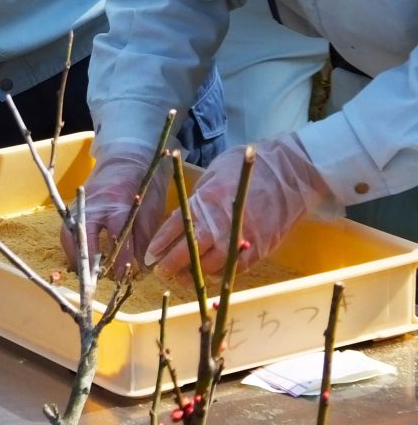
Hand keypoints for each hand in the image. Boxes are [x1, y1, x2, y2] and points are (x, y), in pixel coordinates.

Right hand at [62, 145, 167, 276]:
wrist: (128, 157)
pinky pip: (67, 230)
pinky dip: (72, 247)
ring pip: (69, 234)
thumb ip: (144, 238)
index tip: (124, 277)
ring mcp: (82, 204)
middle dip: (87, 261)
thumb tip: (141, 267)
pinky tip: (81, 260)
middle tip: (95, 279)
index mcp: (119, 203)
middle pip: (81, 235)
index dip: (120, 259)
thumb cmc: (144, 184)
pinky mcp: (76, 206)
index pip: (116, 236)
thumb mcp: (152, 210)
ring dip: (75, 256)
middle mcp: (95, 204)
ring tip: (85, 274)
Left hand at [145, 134, 331, 277]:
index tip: (150, 256)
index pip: (175, 229)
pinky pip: (232, 270)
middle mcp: (220, 224)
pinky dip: (217, 274)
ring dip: (192, 275)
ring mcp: (239, 240)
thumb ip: (197, 197)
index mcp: (205, 202)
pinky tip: (208, 273)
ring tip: (181, 276)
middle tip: (160, 271)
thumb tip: (182, 216)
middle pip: (187, 253)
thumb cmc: (248, 166)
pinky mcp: (258, 250)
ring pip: (208, 267)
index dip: (159, 245)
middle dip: (170, 265)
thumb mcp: (213, 173)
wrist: (292, 174)